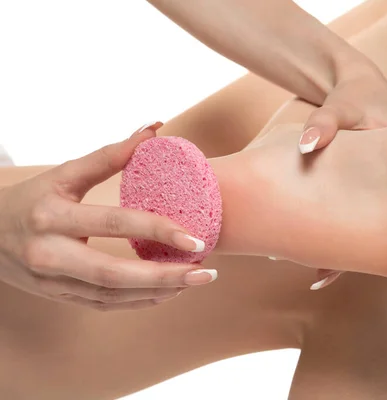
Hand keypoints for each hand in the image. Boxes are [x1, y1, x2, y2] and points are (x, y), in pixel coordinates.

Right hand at [0, 122, 215, 310]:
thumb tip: (155, 128)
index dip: (157, 230)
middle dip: (166, 275)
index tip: (195, 237)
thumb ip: (109, 155)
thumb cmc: (30, 199)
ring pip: (114, 296)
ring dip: (159, 291)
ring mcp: (53, 282)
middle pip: (115, 274)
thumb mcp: (64, 174)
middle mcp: (50, 254)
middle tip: (206, 271)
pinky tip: (168, 291)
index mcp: (51, 216)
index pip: (113, 224)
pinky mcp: (59, 297)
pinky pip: (106, 305)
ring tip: (195, 280)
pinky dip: (140, 301)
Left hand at [297, 65, 386, 288]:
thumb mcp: (340, 106)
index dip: (374, 248)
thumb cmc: (355, 93)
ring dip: (343, 241)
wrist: (360, 82)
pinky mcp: (372, 185)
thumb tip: (307, 146)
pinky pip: (358, 210)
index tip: (336, 271)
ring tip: (308, 264)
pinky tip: (311, 234)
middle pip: (383, 230)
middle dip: (352, 254)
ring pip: (366, 224)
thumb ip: (323, 123)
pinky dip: (339, 221)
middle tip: (317, 275)